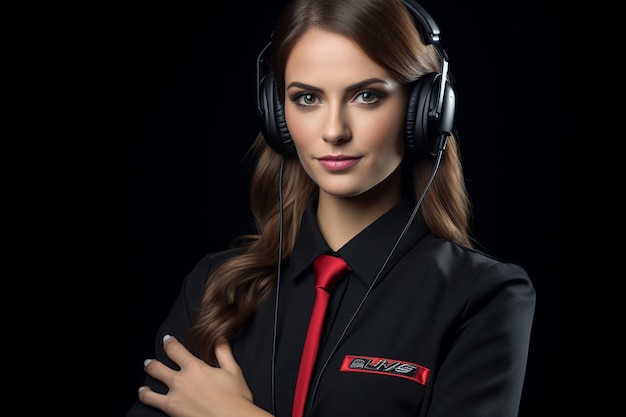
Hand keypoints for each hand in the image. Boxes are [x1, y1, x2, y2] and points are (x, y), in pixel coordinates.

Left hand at [138, 335, 269, 416]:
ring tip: (144, 384)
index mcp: (195, 367)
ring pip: (150, 388)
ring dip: (146, 384)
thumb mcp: (233, 370)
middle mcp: (181, 380)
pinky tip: (145, 396)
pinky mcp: (171, 410)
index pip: (175, 350)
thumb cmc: (235, 398)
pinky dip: (146, 397)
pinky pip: (152, 402)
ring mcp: (174, 397)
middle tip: (149, 362)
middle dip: (151, 363)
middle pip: (158, 368)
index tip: (167, 340)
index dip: (169, 343)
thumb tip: (220, 337)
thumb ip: (223, 352)